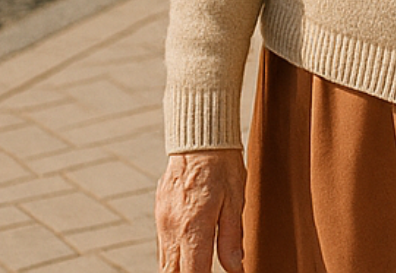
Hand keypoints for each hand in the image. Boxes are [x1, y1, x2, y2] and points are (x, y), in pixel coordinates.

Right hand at [155, 148, 245, 272]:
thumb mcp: (235, 200)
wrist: (199, 137)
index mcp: (193, 229)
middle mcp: (172, 230)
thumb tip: (236, 268)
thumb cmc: (223, 166)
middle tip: (204, 272)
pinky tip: (187, 253)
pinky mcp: (159, 213)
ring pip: (165, 263)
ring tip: (197, 267)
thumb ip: (232, 238)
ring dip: (179, 271)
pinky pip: (163, 246)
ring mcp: (162, 222)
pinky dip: (174, 256)